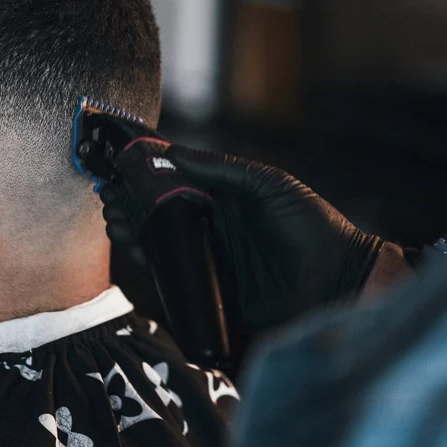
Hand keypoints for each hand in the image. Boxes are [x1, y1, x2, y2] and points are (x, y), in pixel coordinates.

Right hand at [102, 145, 397, 332]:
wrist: (338, 284)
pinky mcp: (209, 294)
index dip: (148, 176)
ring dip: (133, 231)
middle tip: (109, 197)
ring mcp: (210, 262)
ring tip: (115, 219)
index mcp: (227, 199)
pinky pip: (173, 278)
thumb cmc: (311, 227)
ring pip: (162, 245)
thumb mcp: (268, 185)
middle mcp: (214, 229)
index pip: (178, 184)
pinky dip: (150, 263)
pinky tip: (133, 248)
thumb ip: (219, 169)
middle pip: (162, 215)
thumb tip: (169, 152)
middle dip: (132, 204)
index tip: (120, 167)